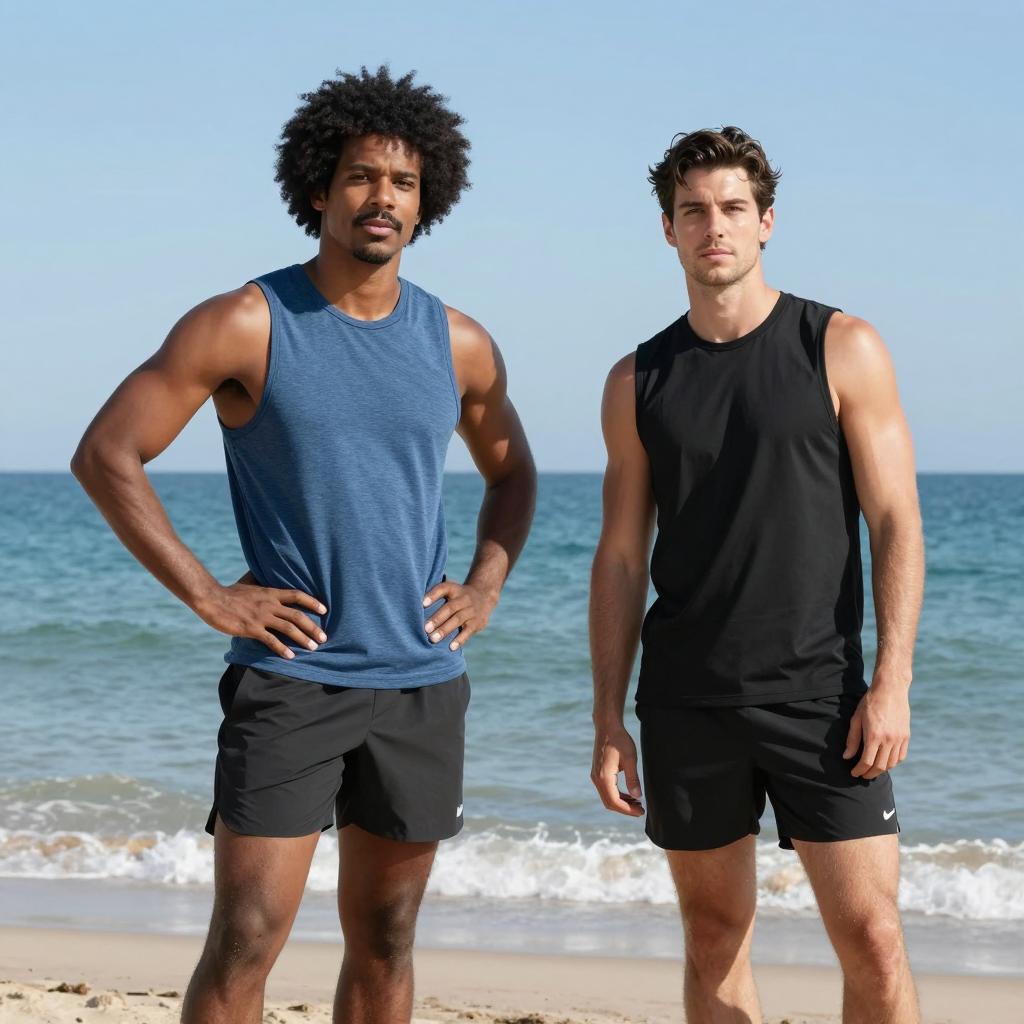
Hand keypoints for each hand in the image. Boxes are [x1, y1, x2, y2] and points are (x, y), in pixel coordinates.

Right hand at [195, 571, 327, 660]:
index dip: (312, 602)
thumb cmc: (229, 592)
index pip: (297, 595)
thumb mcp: (248, 582)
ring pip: (288, 628)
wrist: (211, 599)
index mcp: (271, 593)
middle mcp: (269, 604)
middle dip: (313, 627)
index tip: (324, 610)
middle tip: (324, 638)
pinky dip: (282, 649)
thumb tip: (263, 571)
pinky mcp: (251, 628)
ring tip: (313, 648)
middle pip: (297, 615)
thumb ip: (259, 579)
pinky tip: (290, 656)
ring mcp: (261, 617)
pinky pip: (271, 640)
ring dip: (303, 639)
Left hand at [422, 579, 496, 650]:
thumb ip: (434, 596)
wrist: (484, 596)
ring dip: (445, 630)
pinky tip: (451, 647)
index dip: (433, 595)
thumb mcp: (449, 590)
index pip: (442, 588)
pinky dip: (460, 639)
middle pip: (450, 608)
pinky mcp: (477, 622)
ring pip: (458, 620)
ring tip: (433, 639)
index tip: (422, 604)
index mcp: (453, 589)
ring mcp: (471, 610)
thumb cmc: (457, 596)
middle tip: (425, 629)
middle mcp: (463, 598)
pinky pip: (468, 631)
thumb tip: (412, 608)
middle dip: (437, 618)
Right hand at [591, 725, 644, 816]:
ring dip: (621, 803)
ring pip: (607, 797)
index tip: (641, 812)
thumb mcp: (630, 759)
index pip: (615, 802)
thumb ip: (633, 779)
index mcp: (604, 777)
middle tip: (641, 810)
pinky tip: (629, 794)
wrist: (607, 727)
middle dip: (625, 809)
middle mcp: (597, 779)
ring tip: (637, 803)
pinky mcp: (598, 773)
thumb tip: (637, 796)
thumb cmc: (619, 740)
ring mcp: (596, 776)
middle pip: (609, 803)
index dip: (628, 810)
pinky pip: (606, 790)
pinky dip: (617, 795)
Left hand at [843, 682, 910, 778]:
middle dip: (870, 774)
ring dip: (881, 770)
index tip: (854, 773)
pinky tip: (885, 762)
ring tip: (872, 769)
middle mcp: (888, 739)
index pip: (866, 762)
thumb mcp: (856, 719)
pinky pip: (901, 756)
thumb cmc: (870, 702)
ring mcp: (899, 739)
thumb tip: (847, 757)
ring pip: (891, 763)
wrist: (890, 689)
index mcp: (874, 735)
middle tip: (862, 775)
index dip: (859, 770)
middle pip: (880, 766)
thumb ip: (852, 739)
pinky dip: (893, 763)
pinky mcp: (906, 736)